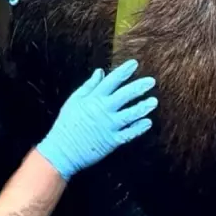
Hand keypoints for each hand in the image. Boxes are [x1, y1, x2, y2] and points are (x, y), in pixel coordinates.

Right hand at [36, 59, 157, 180]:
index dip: (124, 71)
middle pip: (125, 95)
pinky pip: (128, 134)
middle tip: (152, 81)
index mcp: (94, 99)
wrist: (61, 152)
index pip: (112, 81)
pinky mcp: (111, 141)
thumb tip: (101, 71)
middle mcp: (103, 110)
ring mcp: (109, 126)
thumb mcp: (74, 100)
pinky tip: (148, 122)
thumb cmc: (66, 124)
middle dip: (139, 87)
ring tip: (153, 101)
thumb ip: (89, 85)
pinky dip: (139, 128)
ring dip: (143, 107)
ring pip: (130, 114)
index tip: (134, 64)